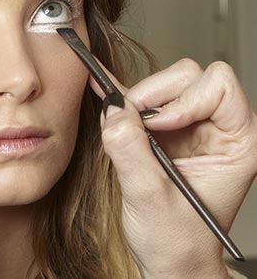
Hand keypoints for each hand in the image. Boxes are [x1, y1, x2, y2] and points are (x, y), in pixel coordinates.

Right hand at [91, 58, 256, 278]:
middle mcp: (216, 129)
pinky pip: (141, 100)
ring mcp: (188, 127)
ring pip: (162, 85)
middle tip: (132, 126)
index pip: (219, 86)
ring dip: (135, 103)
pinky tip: (102, 89)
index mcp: (237, 142)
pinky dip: (120, 95)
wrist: (169, 261)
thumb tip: (112, 110)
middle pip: (187, 77)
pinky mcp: (162, 131)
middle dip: (153, 97)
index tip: (157, 128)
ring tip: (122, 134)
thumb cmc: (178, 242)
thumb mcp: (151, 198)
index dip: (184, 100)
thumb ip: (131, 151)